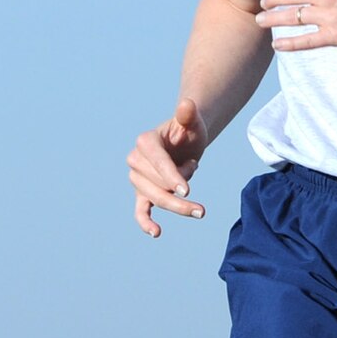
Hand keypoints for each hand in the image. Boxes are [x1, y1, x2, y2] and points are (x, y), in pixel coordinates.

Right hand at [128, 97, 207, 237]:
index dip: (171, 176)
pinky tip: (156, 232)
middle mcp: (136, 160)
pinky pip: (140, 209)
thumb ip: (189, 115)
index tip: (187, 190)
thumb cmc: (189, 130)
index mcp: (145, 141)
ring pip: (154, 199)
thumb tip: (187, 104)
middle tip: (198, 186)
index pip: (157, 162)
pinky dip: (145, 222)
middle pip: (156, 184)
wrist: (186, 142)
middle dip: (180, 191)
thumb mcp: (193, 121)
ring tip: (200, 210)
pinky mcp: (142, 192)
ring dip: (177, 206)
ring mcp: (137, 178)